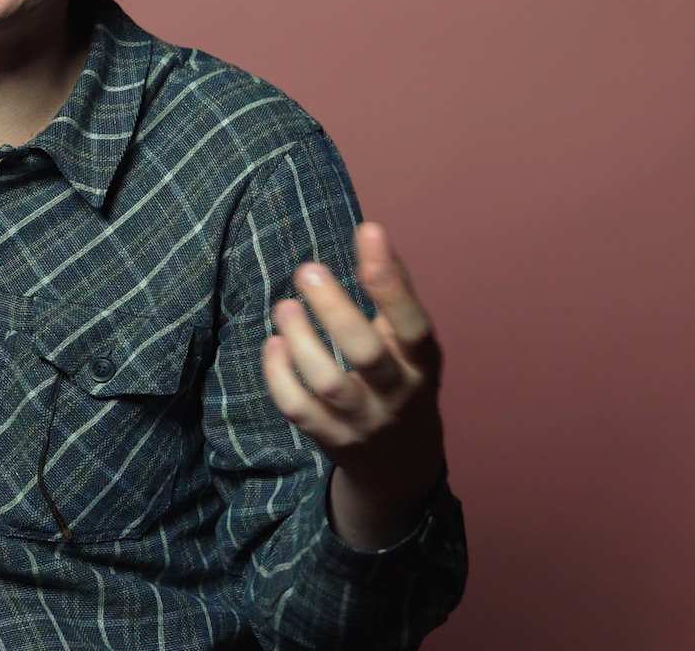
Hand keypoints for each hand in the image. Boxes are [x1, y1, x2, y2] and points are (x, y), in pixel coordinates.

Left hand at [260, 221, 445, 548]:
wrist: (401, 463)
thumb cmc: (402, 380)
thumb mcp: (411, 343)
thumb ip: (394, 291)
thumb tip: (372, 232)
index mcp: (422, 363)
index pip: (412, 323)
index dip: (390, 282)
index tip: (368, 231)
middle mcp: (397, 394)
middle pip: (366, 354)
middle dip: (335, 309)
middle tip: (307, 270)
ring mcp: (363, 421)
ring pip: (328, 383)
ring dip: (300, 340)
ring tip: (284, 306)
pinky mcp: (331, 441)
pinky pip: (299, 410)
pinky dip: (279, 376)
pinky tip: (272, 344)